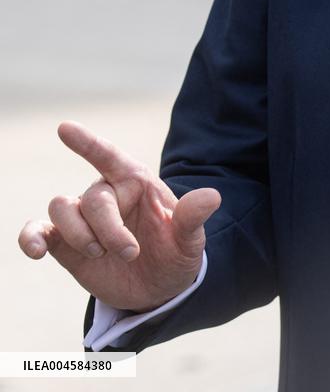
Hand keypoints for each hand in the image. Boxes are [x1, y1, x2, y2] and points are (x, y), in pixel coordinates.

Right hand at [18, 122, 220, 311]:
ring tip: (100, 255)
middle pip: (93, 198)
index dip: (87, 142)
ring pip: (61, 208)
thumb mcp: (190, 239)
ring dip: (79, 234)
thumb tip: (212, 196)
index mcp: (135, 181)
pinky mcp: (65, 243)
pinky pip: (38, 231)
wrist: (159, 288)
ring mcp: (83, 218)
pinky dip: (30, 237)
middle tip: (130, 252)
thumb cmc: (175, 252)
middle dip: (109, 229)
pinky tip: (35, 250)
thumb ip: (193, 217)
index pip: (108, 155)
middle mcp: (106, 193)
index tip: (64, 127)